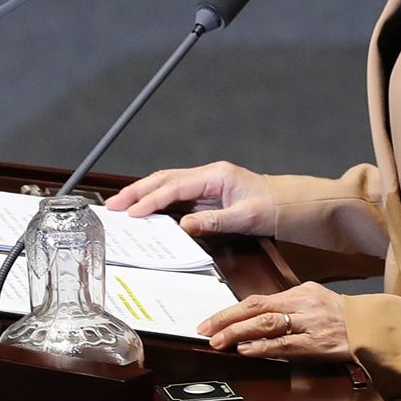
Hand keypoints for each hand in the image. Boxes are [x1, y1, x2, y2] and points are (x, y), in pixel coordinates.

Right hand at [103, 161, 273, 236]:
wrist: (287, 204)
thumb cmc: (270, 207)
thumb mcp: (245, 218)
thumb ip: (214, 221)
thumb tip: (185, 225)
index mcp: (216, 175)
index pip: (175, 186)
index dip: (152, 199)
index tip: (133, 212)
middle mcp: (207, 175)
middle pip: (164, 179)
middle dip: (137, 191)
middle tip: (114, 204)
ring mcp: (205, 183)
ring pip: (166, 185)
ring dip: (143, 194)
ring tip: (121, 205)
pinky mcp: (205, 194)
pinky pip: (175, 195)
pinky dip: (157, 201)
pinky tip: (144, 209)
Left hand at [198, 282, 349, 360]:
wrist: (371, 329)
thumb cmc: (341, 315)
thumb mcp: (313, 298)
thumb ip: (287, 304)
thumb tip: (257, 313)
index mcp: (299, 292)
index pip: (257, 298)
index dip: (231, 310)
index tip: (211, 320)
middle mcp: (302, 304)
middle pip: (257, 308)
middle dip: (227, 319)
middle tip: (207, 330)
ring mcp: (308, 324)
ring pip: (268, 324)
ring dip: (239, 332)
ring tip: (220, 340)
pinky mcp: (315, 344)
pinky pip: (285, 345)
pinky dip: (264, 347)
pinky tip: (247, 350)